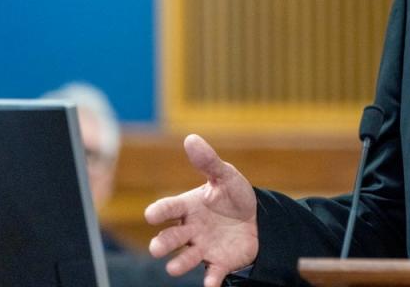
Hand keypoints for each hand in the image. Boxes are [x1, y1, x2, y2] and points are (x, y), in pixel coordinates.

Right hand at [145, 134, 258, 286]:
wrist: (259, 219)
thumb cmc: (235, 196)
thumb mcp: (226, 176)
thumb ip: (208, 161)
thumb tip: (191, 138)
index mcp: (189, 207)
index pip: (169, 208)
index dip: (160, 211)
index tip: (151, 215)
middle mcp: (190, 230)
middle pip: (171, 238)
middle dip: (162, 244)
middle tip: (157, 248)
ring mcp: (203, 247)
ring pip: (184, 258)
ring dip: (178, 264)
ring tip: (173, 268)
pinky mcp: (219, 262)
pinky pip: (212, 273)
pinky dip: (210, 280)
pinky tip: (210, 285)